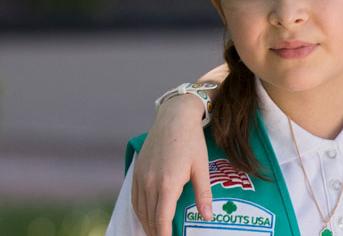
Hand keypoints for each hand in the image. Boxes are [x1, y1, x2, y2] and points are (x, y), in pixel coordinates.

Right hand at [131, 94, 213, 234]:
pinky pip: (134, 198)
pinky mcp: (137, 171)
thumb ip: (204, 194)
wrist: (174, 118)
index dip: (164, 235)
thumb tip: (208, 217)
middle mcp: (150, 182)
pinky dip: (139, 211)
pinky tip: (146, 217)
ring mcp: (141, 177)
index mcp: (167, 184)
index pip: (161, 219)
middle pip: (149, 217)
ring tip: (155, 233)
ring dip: (146, 224)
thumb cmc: (191, 142)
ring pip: (140, 209)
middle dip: (155, 233)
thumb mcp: (202, 167)